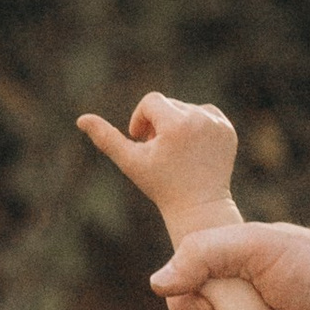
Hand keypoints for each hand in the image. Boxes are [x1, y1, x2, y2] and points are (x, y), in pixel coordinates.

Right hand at [78, 93, 241, 241]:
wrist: (199, 207)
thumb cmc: (161, 186)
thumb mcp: (130, 161)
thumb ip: (106, 138)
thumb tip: (81, 119)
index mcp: (176, 124)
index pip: (151, 101)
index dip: (141, 120)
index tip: (141, 142)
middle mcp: (200, 119)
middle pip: (169, 104)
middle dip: (159, 123)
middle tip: (158, 150)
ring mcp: (217, 124)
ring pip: (186, 108)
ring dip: (176, 124)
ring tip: (175, 151)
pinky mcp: (228, 129)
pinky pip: (206, 114)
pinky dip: (197, 125)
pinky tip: (192, 148)